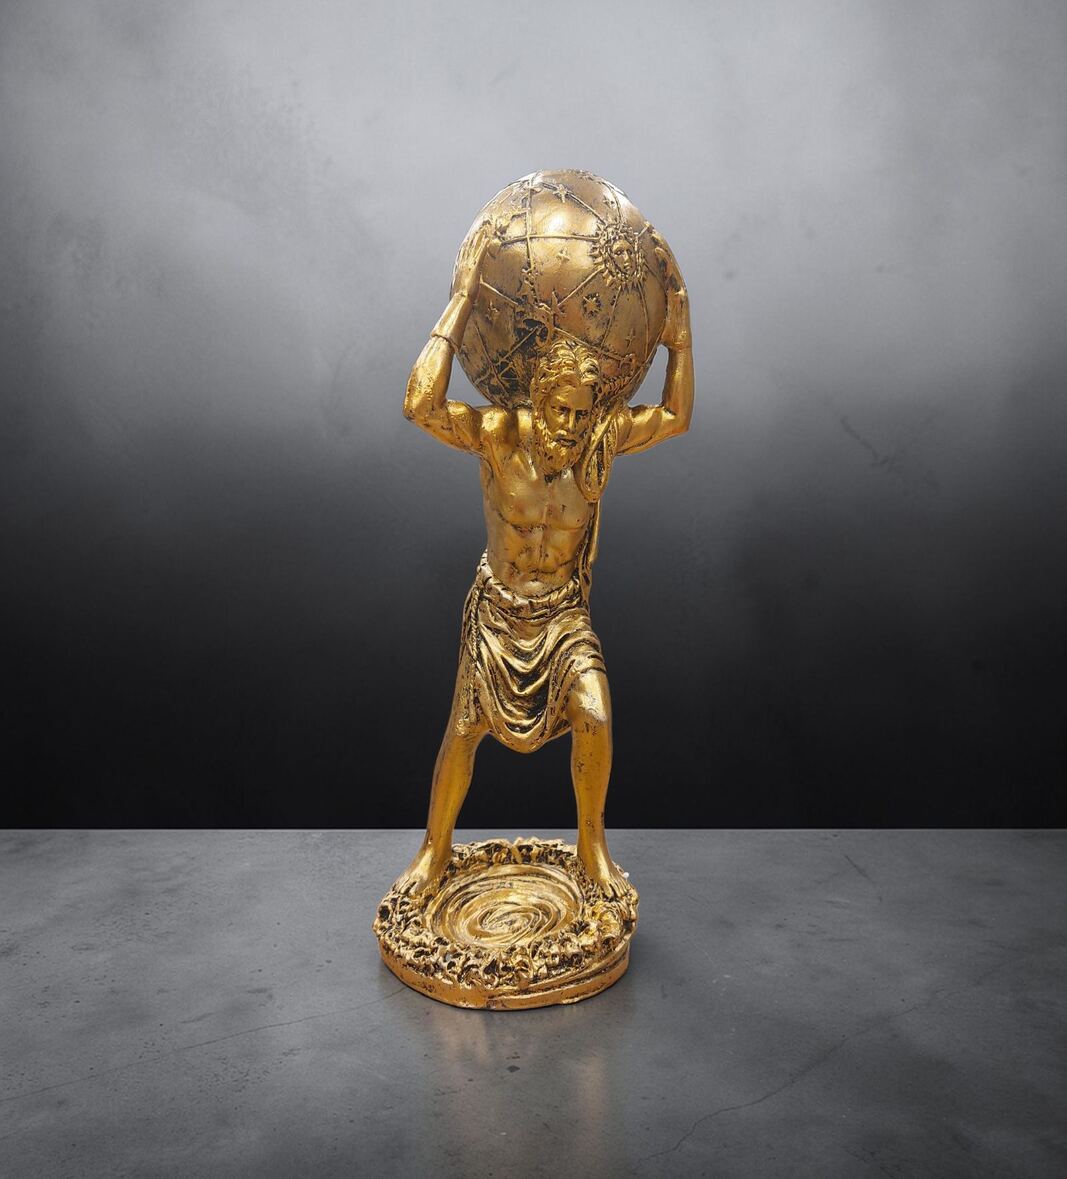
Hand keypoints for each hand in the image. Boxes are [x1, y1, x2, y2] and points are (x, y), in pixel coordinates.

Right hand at [453, 223, 490, 301]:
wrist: (461, 298)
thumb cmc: (461, 298)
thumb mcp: (461, 290)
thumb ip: (463, 286)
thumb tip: (463, 289)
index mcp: (460, 268)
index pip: (464, 254)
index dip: (467, 246)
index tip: (470, 239)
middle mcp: (464, 264)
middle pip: (469, 248)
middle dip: (474, 239)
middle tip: (479, 231)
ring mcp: (470, 264)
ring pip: (475, 248)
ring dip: (479, 239)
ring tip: (484, 231)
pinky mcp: (476, 266)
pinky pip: (481, 253)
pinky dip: (484, 246)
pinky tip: (488, 240)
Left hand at [647, 224, 689, 350]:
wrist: (679, 346)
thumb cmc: (663, 334)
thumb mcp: (651, 317)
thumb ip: (643, 308)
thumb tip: (623, 303)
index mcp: (667, 289)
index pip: (659, 265)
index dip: (652, 248)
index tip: (640, 233)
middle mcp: (674, 286)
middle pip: (666, 260)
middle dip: (657, 242)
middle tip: (646, 226)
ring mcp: (678, 290)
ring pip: (671, 266)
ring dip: (662, 250)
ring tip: (653, 236)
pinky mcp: (681, 297)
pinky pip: (672, 276)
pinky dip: (666, 264)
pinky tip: (658, 254)